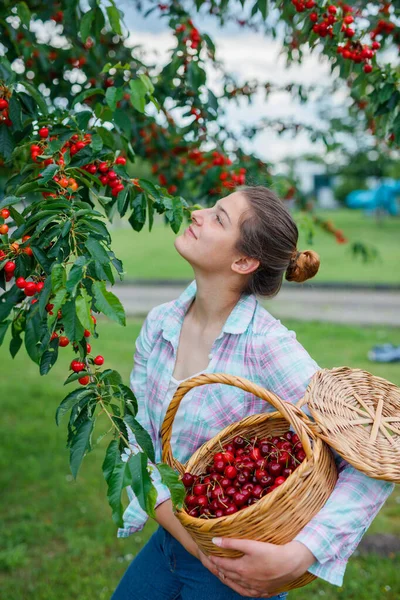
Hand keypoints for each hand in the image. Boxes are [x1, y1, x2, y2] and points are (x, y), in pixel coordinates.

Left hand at [197, 538, 315, 597]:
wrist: (291, 564)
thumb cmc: (271, 552)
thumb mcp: (250, 544)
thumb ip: (231, 543)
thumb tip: (214, 541)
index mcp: (241, 569)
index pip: (223, 565)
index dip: (215, 559)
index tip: (208, 554)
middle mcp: (246, 581)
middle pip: (228, 576)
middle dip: (218, 569)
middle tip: (212, 564)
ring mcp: (255, 588)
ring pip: (236, 586)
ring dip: (228, 580)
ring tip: (223, 575)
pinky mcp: (264, 591)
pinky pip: (248, 593)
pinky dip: (240, 589)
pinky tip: (241, 586)